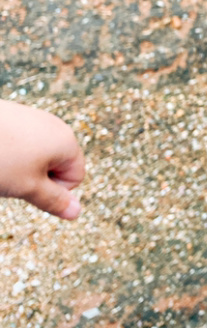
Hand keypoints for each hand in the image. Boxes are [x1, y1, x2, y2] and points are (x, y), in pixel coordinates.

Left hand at [0, 101, 84, 218]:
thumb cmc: (0, 157)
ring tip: (1, 163)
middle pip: (56, 164)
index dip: (52, 189)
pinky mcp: (15, 115)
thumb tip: (77, 212)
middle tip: (13, 175)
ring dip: (21, 166)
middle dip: (36, 176)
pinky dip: (9, 152)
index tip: (28, 183)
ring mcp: (35, 118)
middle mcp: (55, 126)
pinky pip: (21, 142)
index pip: (75, 178)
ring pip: (36, 155)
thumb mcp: (28, 187)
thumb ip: (54, 201)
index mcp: (67, 142)